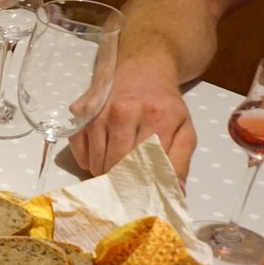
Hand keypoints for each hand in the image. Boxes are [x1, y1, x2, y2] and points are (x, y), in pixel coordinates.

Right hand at [68, 74, 195, 182]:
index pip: (146, 165)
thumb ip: (180, 161)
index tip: (143, 195)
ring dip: (104, 173)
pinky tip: (100, 156)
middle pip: (116, 166)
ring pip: (96, 163)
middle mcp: (124, 113)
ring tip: (115, 168)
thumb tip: (174, 192)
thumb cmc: (164, 104)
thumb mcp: (184, 128)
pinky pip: (79, 152)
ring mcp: (98, 113)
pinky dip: (88, 161)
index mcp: (156, 118)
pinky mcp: (80, 115)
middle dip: (121, 181)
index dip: (143, 185)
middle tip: (127, 184)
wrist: (141, 69)